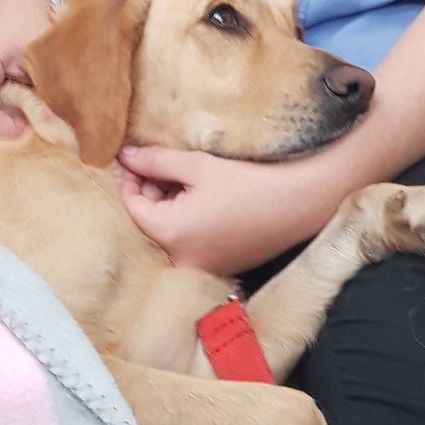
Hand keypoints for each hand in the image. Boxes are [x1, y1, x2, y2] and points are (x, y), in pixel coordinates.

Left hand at [117, 144, 331, 276]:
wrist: (299, 203)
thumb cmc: (250, 182)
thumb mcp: (197, 165)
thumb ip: (155, 161)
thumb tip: (125, 156)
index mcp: (172, 235)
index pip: (132, 206)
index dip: (131, 179)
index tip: (135, 158)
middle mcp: (182, 259)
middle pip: (151, 221)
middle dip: (153, 191)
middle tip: (164, 163)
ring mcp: (202, 267)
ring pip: (171, 232)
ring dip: (171, 205)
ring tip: (188, 178)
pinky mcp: (219, 267)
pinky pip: (191, 243)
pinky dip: (190, 221)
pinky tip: (206, 198)